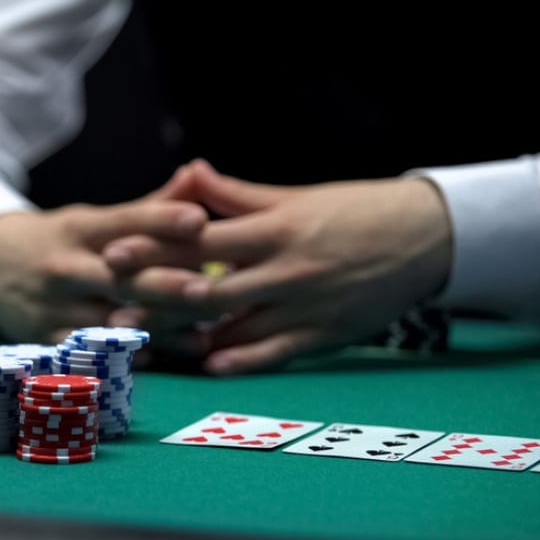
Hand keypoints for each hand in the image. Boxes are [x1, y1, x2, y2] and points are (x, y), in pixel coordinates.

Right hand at [0, 174, 207, 345]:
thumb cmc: (57, 239)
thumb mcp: (92, 218)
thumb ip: (148, 206)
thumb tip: (199, 173)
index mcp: (79, 228)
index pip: (123, 221)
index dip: (161, 220)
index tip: (199, 221)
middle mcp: (64, 266)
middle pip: (119, 277)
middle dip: (164, 284)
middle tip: (209, 289)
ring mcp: (52, 307)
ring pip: (110, 321)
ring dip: (158, 329)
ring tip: (204, 334)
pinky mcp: (44, 340)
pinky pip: (90, 352)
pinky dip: (125, 356)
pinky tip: (163, 356)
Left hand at [103, 159, 452, 374]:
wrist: (427, 237)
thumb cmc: (357, 211)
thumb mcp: (296, 197)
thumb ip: (238, 194)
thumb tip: (189, 173)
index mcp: (274, 229)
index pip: (201, 239)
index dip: (154, 247)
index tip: (114, 252)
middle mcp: (285, 270)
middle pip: (207, 290)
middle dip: (157, 301)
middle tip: (111, 310)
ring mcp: (304, 306)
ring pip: (235, 327)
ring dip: (188, 336)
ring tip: (144, 344)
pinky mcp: (323, 335)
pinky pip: (275, 353)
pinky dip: (241, 361)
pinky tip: (208, 366)